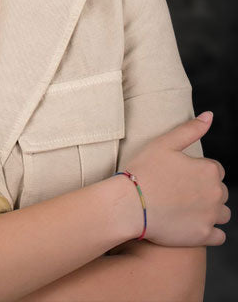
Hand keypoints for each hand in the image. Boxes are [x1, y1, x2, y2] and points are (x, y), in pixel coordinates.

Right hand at [124, 112, 229, 246]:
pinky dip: (209, 231)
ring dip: (210, 211)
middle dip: (205, 191)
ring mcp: (211, 216)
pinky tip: (190, 224)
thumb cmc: (143, 171)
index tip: (179, 175)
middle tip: (178, 191)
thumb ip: (190, 129)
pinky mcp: (204, 236)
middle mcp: (216, 193)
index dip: (196, 171)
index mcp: (209, 170)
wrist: (129, 204)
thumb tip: (210, 116)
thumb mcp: (164, 143)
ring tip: (185, 208)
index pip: (215, 169)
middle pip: (220, 192)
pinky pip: (219, 236)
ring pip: (222, 213)